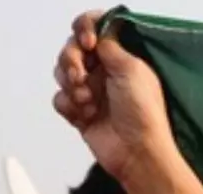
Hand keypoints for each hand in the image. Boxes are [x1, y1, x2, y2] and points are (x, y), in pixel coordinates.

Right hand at [52, 11, 174, 188]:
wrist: (137, 152)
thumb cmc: (142, 114)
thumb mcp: (132, 70)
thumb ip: (110, 47)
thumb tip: (97, 35)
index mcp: (121, 60)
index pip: (94, 32)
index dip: (84, 32)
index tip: (88, 43)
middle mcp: (105, 74)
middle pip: (72, 51)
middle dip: (71, 61)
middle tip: (80, 77)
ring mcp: (91, 93)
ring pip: (61, 74)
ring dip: (70, 86)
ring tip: (87, 101)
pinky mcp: (80, 112)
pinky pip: (60, 100)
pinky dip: (68, 106)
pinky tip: (84, 116)